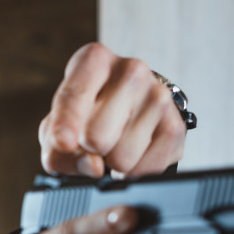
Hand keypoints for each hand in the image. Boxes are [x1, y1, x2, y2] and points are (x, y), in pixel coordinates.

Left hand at [39, 42, 186, 177]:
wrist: (128, 109)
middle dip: (89, 151)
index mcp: (94, 60)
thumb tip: (94, 166)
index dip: (65, 124)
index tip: (63, 142)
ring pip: (122, 157)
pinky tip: (132, 155)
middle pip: (97, 136)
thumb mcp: (56, 126)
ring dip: (111, 164)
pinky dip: (134, 172)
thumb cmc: (85, 115)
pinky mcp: (177, 124)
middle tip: (92, 143)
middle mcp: (132, 70)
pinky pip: (148, 168)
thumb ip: (58, 150)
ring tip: (113, 145)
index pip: (75, 94)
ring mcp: (158, 96)